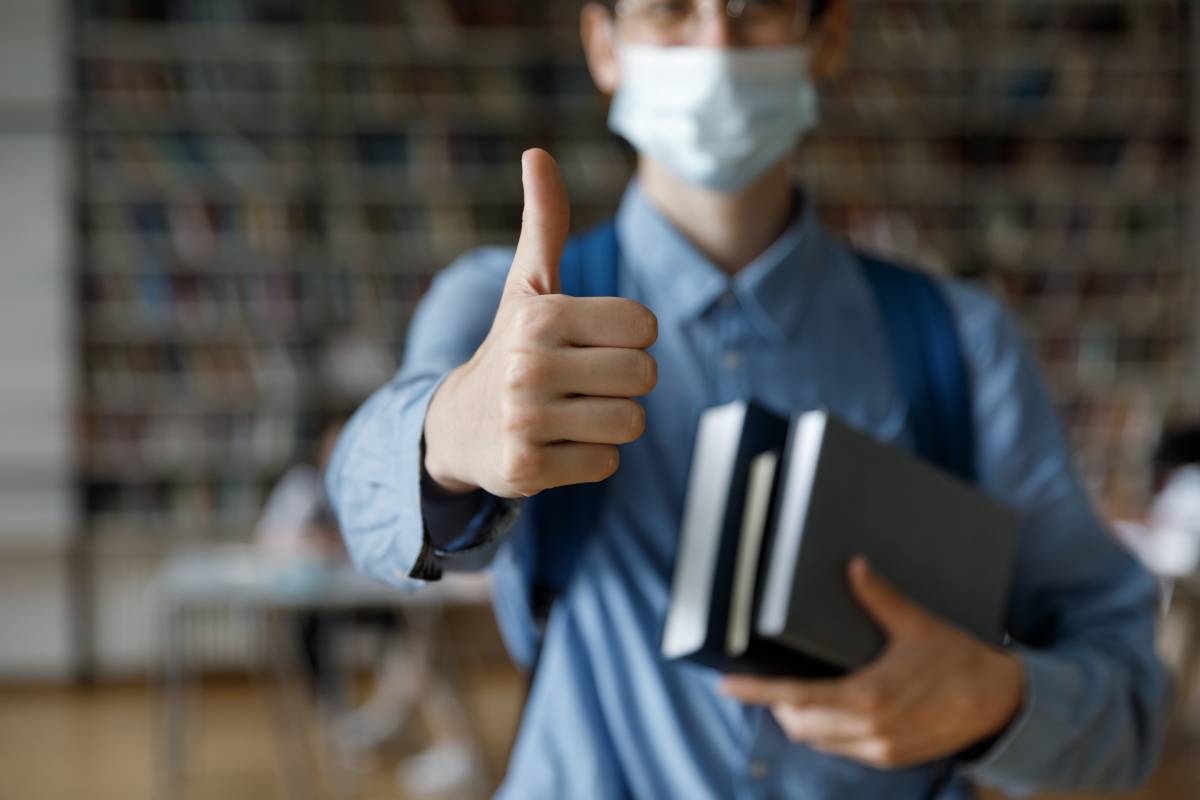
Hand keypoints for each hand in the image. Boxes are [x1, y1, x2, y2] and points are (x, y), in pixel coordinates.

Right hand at [423, 149, 658, 496]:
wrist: (456, 426)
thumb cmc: (510, 347)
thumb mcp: (527, 287)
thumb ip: (544, 223)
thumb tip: (536, 152)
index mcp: (542, 315)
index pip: (645, 327)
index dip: (630, 338)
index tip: (593, 343)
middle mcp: (529, 365)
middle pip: (644, 377)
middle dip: (624, 383)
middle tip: (582, 383)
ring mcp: (525, 420)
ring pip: (630, 423)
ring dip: (610, 423)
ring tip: (571, 413)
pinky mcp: (526, 469)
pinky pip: (606, 464)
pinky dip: (591, 459)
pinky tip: (556, 444)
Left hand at [721, 557, 1023, 768]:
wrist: (1004, 703)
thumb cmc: (960, 660)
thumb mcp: (917, 624)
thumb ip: (879, 597)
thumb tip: (854, 565)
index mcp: (868, 697)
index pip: (795, 698)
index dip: (757, 692)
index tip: (727, 684)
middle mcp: (870, 730)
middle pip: (799, 723)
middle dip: (774, 704)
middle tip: (762, 680)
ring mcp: (880, 749)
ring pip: (818, 740)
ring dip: (798, 719)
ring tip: (789, 693)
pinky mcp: (892, 758)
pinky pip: (842, 748)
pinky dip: (825, 731)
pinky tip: (826, 708)